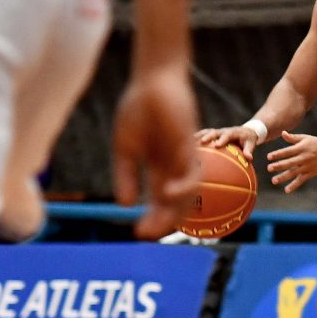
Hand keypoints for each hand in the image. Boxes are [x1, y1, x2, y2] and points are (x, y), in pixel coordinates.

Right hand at [113, 70, 200, 238]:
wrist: (153, 81)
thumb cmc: (138, 110)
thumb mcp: (125, 148)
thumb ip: (125, 176)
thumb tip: (125, 206)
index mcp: (159, 169)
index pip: (160, 202)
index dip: (152, 219)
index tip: (138, 234)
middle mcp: (175, 168)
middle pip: (177, 204)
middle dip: (163, 223)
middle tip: (147, 236)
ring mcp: (185, 157)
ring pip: (188, 193)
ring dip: (173, 211)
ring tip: (156, 224)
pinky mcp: (190, 146)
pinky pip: (192, 172)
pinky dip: (182, 187)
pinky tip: (166, 195)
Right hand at [195, 125, 259, 159]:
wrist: (246, 131)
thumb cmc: (248, 139)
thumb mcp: (251, 144)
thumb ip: (249, 150)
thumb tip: (249, 159)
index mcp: (233, 132)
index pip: (227, 135)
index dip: (222, 139)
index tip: (217, 145)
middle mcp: (224, 131)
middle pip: (214, 132)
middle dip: (208, 136)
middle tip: (201, 142)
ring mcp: (218, 131)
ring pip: (207, 132)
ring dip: (199, 136)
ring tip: (189, 141)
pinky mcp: (213, 133)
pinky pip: (204, 134)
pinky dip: (197, 137)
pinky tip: (187, 142)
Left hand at [266, 131, 316, 192]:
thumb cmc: (316, 143)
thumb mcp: (305, 138)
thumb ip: (293, 138)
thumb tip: (282, 133)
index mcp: (301, 148)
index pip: (287, 151)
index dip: (278, 154)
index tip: (269, 157)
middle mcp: (304, 157)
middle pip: (289, 162)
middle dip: (279, 166)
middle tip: (269, 168)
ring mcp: (307, 166)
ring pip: (293, 173)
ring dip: (283, 177)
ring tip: (274, 181)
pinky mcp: (310, 173)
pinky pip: (301, 180)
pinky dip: (294, 185)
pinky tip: (286, 190)